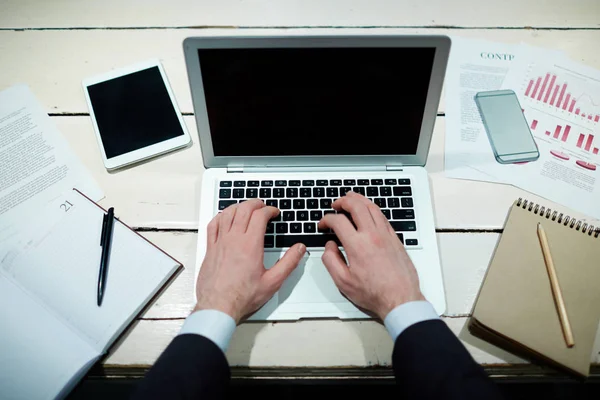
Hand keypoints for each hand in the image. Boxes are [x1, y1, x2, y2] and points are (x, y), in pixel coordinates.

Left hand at [195, 199, 305, 322]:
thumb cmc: (243, 296)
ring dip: (238, 206)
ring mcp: (220, 242)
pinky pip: (213, 225)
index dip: (269, 210)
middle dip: (255, 203)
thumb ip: (289, 262)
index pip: (260, 215)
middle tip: (262, 206)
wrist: (218, 306)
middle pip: (243, 209)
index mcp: (250, 244)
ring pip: (227, 213)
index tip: (274, 213)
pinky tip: (224, 218)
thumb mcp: (273, 282)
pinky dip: (221, 216)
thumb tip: (299, 249)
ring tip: (246, 208)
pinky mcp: (210, 249)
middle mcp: (234, 239)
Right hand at [318, 192, 424, 319]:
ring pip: (372, 207)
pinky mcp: (395, 238)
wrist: (401, 299)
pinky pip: (383, 216)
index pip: (338, 221)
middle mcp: (372, 235)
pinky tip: (368, 210)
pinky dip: (372, 208)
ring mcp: (386, 235)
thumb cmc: (374, 293)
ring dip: (359, 200)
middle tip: (335, 205)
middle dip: (342, 201)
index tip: (323, 225)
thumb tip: (329, 246)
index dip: (326, 219)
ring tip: (350, 199)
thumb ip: (331, 261)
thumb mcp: (343, 282)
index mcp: (357, 245)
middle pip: (356, 205)